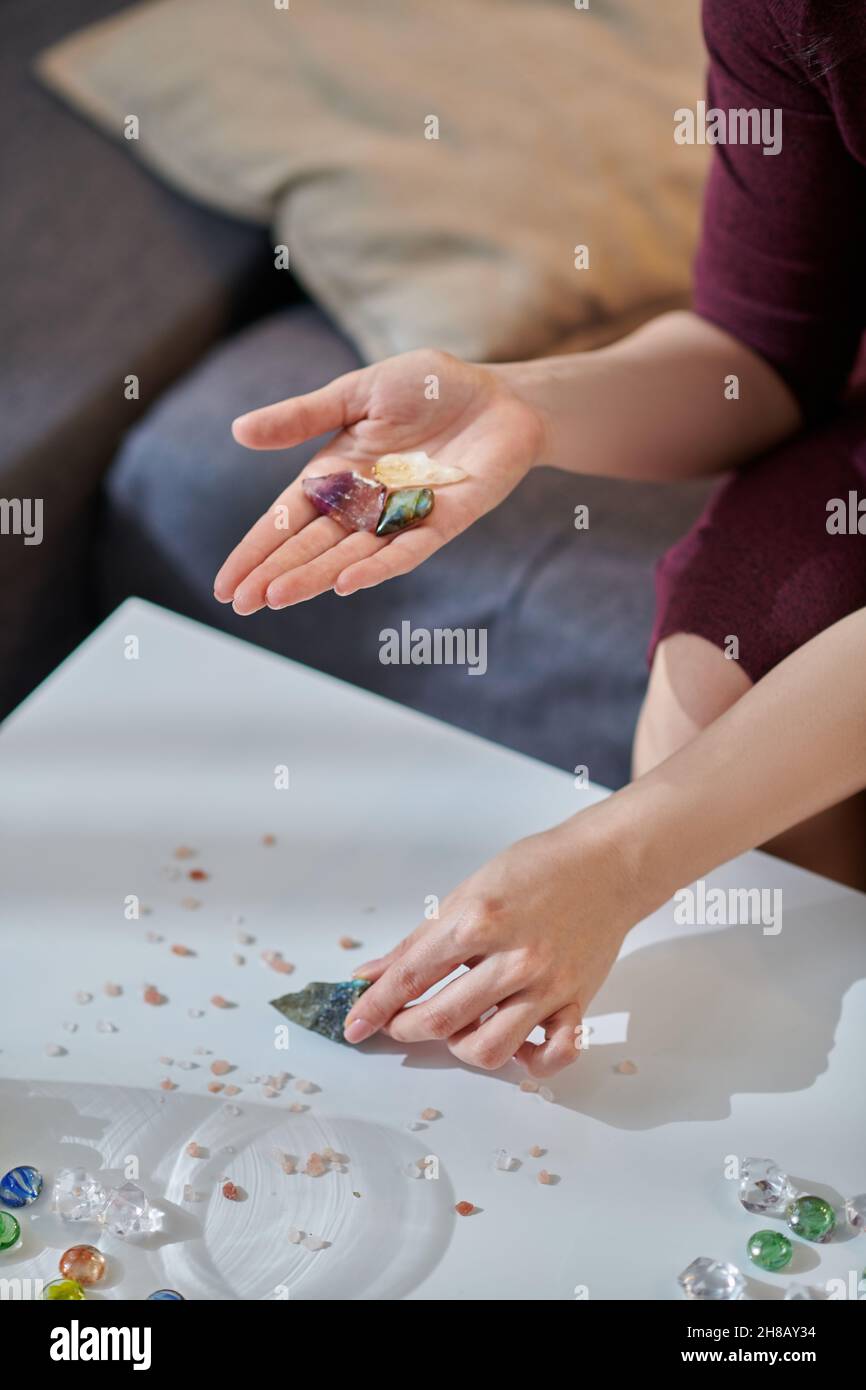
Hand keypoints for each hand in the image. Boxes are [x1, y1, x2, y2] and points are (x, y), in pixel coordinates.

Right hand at [214, 349, 544, 612]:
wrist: (502, 395)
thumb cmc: (430, 389)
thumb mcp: (356, 393)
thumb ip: (303, 416)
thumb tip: (237, 431)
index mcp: (337, 475)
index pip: (285, 519)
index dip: (256, 550)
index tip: (225, 586)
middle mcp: (364, 504)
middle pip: (310, 545)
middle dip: (275, 573)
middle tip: (242, 605)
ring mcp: (401, 517)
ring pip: (349, 556)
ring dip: (314, 577)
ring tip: (276, 598)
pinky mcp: (442, 522)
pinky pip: (406, 550)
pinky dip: (377, 567)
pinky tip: (346, 584)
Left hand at [343, 815, 634, 1077]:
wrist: (608, 863)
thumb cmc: (536, 868)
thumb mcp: (467, 891)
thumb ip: (420, 940)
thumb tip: (372, 974)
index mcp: (478, 921)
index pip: (411, 976)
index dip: (375, 1005)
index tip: (353, 1026)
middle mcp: (513, 958)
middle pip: (442, 1019)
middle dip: (407, 1029)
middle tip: (399, 1024)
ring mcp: (548, 984)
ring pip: (490, 1048)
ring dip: (459, 1048)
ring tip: (456, 1029)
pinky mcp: (577, 1001)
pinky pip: (552, 1055)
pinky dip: (528, 1063)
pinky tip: (513, 1045)